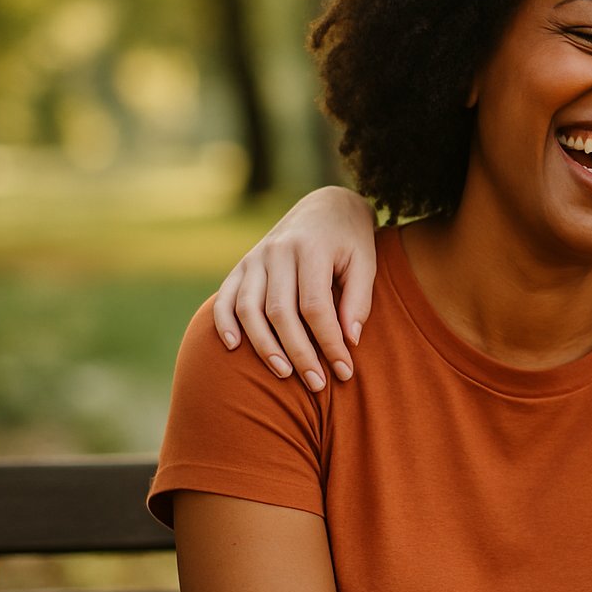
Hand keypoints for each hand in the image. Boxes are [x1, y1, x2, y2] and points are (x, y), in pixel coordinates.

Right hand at [212, 187, 377, 390]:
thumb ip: (359, 300)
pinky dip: (225, 323)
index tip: (344, 370)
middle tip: (317, 384)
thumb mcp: (366, 263)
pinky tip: (234, 348)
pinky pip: (226, 297)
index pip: (316, 306)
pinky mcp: (243, 265)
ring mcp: (256, 257)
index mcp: (312, 249)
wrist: (325, 206)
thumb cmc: (351, 241)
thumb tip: (349, 341)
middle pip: (281, 312)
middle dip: (299, 353)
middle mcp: (278, 251)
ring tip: (283, 374)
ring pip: (250, 308)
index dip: (329, 342)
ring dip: (264, 345)